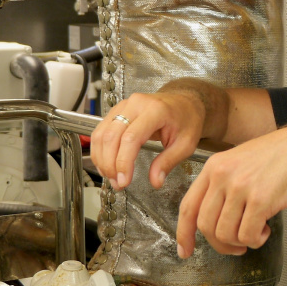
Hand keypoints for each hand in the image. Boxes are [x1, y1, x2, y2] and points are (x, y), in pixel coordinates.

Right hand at [90, 92, 206, 189]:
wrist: (184, 102)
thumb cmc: (186, 120)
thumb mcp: (186, 144)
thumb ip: (168, 162)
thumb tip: (155, 181)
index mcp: (155, 110)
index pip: (131, 138)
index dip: (123, 162)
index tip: (124, 180)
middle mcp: (136, 105)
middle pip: (111, 136)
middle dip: (110, 164)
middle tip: (118, 183)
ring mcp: (123, 106)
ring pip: (101, 134)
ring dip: (102, 159)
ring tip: (112, 177)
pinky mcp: (116, 111)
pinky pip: (101, 131)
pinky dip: (100, 150)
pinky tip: (107, 165)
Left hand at [177, 118, 286, 256]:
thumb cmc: (284, 154)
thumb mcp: (242, 161)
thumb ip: (225, 186)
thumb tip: (218, 220)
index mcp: (215, 166)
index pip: (188, 206)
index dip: (184, 233)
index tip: (185, 250)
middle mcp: (223, 176)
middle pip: (205, 225)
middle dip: (220, 244)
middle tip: (236, 246)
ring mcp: (241, 187)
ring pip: (225, 234)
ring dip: (241, 242)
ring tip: (257, 232)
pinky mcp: (261, 199)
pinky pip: (248, 235)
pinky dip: (256, 239)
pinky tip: (266, 229)